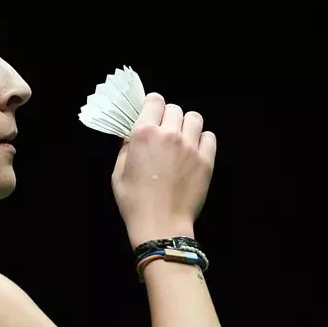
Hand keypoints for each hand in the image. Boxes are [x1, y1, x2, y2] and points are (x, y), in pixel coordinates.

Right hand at [112, 93, 216, 247]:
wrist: (160, 225)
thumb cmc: (135, 203)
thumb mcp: (118, 174)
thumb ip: (125, 150)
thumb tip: (130, 137)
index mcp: (144, 134)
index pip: (154, 101)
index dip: (152, 105)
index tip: (151, 113)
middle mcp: (169, 135)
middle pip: (174, 109)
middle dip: (167, 117)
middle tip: (164, 132)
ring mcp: (190, 147)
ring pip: (194, 118)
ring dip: (186, 125)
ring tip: (181, 139)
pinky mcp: (205, 160)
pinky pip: (209, 136)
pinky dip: (201, 139)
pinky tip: (192, 151)